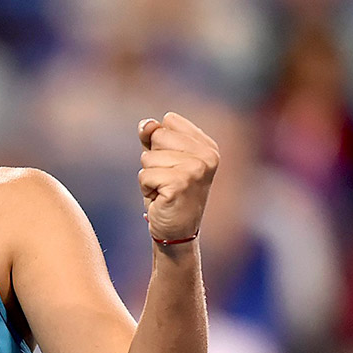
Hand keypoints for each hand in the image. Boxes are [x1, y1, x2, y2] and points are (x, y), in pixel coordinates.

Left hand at [137, 112, 218, 241]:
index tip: (172, 164)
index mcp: (207, 145)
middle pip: (157, 136)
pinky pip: (145, 175)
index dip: (160, 142)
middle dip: (153, 160)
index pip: (169, 120)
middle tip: (166, 181)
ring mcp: (196, 169)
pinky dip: (146, 189)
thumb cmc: (168, 193)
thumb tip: (146, 124)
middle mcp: (207, 155)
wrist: (177, 231)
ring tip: (164, 191)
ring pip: (147, 158)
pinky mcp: (180, 184)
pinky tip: (161, 199)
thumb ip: (153, 137)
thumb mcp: (161, 160)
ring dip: (149, 177)